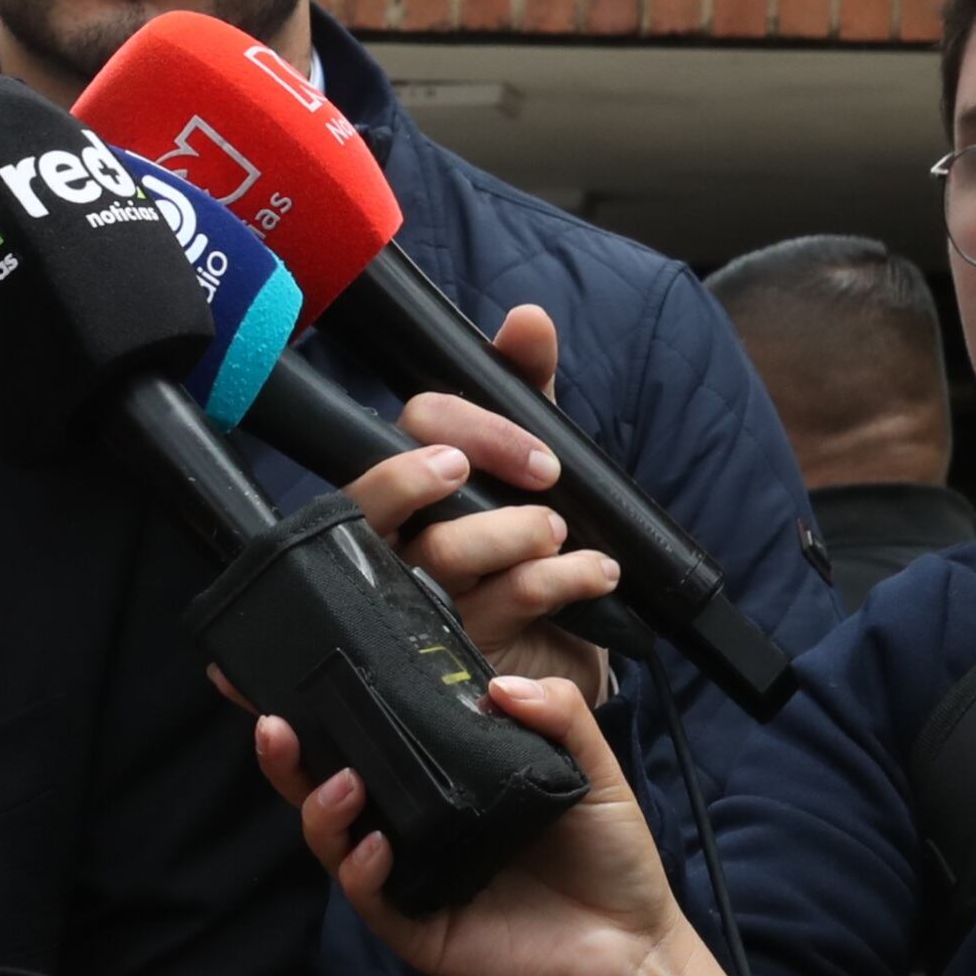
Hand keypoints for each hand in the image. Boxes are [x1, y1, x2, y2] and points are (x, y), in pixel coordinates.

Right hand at [253, 676, 682, 975]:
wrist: (635, 946)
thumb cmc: (607, 856)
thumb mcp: (593, 769)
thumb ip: (558, 715)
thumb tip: (498, 684)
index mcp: (439, 779)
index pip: (369, 736)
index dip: (321, 705)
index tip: (280, 665)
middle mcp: (410, 823)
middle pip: (324, 784)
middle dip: (286, 755)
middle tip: (271, 721)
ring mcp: (406, 876)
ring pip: (332, 839)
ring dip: (320, 807)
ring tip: (343, 783)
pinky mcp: (414, 926)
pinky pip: (369, 896)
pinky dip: (361, 869)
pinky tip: (375, 848)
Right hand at [346, 306, 619, 705]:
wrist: (565, 656)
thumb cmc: (532, 553)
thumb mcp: (536, 464)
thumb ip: (527, 391)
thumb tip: (527, 319)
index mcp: (410, 491)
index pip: (403, 438)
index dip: (469, 432)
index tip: (539, 455)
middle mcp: (398, 545)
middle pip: (377, 502)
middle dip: (448, 480)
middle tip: (537, 482)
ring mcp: (420, 601)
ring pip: (439, 557)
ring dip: (518, 533)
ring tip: (565, 534)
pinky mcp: (459, 651)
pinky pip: (499, 605)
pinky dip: (559, 581)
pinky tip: (598, 573)